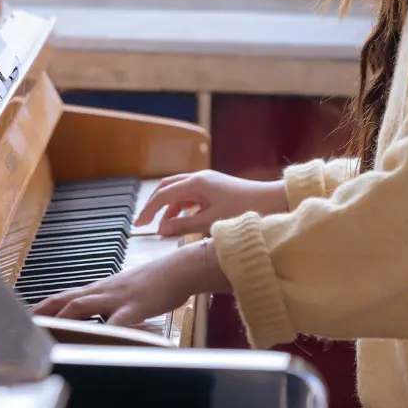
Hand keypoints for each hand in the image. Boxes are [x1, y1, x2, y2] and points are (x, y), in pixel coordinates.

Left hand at [30, 246, 198, 326]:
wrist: (181, 268)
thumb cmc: (160, 281)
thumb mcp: (131, 292)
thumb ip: (114, 304)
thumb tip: (105, 318)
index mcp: (103, 288)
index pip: (67, 295)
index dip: (45, 306)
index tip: (28, 317)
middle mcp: (104, 291)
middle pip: (65, 299)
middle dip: (43, 313)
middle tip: (23, 326)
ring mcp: (117, 298)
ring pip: (81, 305)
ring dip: (60, 318)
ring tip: (43, 332)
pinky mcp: (134, 307)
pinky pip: (116, 321)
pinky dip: (102, 331)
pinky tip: (93, 343)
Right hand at [136, 171, 287, 236]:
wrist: (269, 200)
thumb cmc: (243, 209)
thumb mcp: (210, 221)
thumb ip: (183, 226)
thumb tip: (161, 230)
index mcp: (197, 183)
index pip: (163, 195)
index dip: (148, 210)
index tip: (138, 225)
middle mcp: (199, 178)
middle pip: (167, 188)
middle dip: (154, 204)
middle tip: (143, 223)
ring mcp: (207, 182)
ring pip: (179, 192)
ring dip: (168, 208)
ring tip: (163, 228)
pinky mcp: (214, 188)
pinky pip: (190, 195)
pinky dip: (181, 207)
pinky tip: (180, 221)